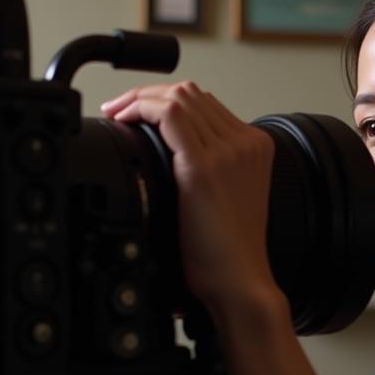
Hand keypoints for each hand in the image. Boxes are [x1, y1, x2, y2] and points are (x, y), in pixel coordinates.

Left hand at [101, 82, 279, 315]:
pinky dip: (140, 108)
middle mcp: (246, 142)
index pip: (207, 103)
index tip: (139, 113)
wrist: (239, 281)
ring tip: (118, 113)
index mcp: (256, 147)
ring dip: (140, 98)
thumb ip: (212, 168)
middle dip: (149, 94)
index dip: (166, 100)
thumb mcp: (229, 197)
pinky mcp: (203, 166)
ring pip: (177, 97)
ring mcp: (228, 151)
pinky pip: (168, 114)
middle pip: (191, 93)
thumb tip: (172, 154)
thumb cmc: (229, 253)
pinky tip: (124, 120)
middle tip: (120, 109)